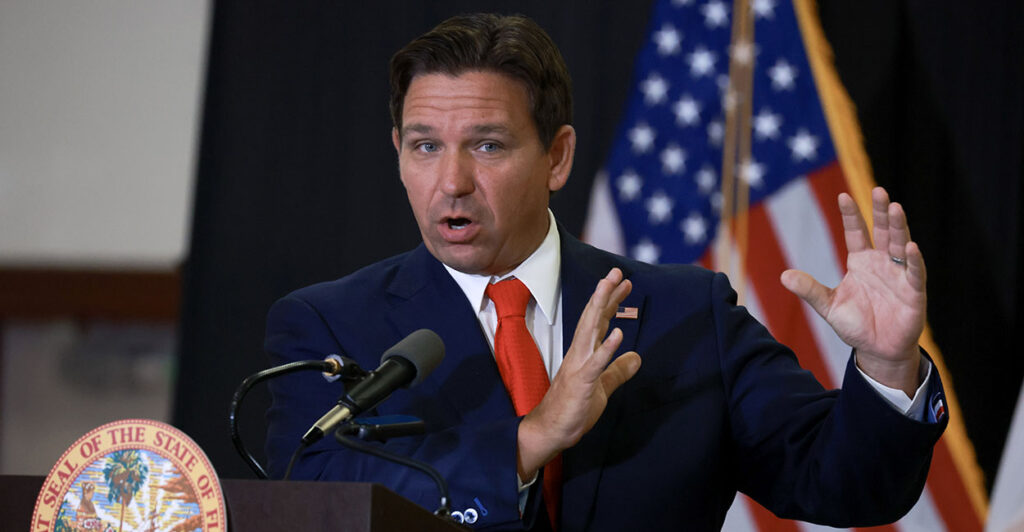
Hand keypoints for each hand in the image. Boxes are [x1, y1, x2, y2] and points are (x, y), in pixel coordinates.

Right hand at [516, 268, 641, 480]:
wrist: (551, 430)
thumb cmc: (573, 409)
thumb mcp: (602, 388)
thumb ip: (618, 371)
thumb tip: (637, 357)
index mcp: (584, 353)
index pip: (598, 322)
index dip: (611, 302)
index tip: (623, 283)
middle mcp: (579, 353)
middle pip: (592, 318)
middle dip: (604, 294)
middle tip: (616, 272)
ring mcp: (579, 366)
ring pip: (589, 331)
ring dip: (600, 308)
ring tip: (611, 287)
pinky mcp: (581, 383)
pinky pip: (596, 363)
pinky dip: (606, 348)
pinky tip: (618, 333)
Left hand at [780, 187, 925, 395]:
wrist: (877, 350)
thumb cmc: (855, 325)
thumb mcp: (828, 306)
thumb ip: (810, 290)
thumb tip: (783, 276)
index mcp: (861, 262)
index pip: (856, 232)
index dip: (851, 215)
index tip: (842, 195)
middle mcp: (882, 263)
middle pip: (883, 231)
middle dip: (881, 211)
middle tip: (879, 190)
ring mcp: (899, 275)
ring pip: (900, 245)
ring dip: (899, 227)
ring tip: (896, 207)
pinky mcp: (914, 292)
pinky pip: (915, 272)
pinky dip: (914, 260)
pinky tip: (911, 246)